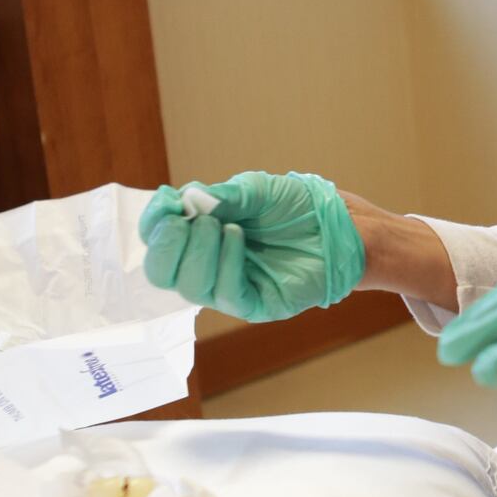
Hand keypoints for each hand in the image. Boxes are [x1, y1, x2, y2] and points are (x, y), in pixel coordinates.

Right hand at [138, 170, 365, 321]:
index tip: (167, 203)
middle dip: (167, 244)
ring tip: (224, 224)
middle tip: (185, 220)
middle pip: (162, 272)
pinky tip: (237, 236)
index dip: (154, 224)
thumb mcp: (255, 191)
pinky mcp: (257, 305)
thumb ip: (220, 197)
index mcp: (202, 236)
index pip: (159, 241)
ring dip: (198, 250)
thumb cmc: (299, 207)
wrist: (342, 224)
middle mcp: (210, 265)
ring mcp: (232, 288)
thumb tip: (183, 200)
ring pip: (189, 286)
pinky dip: (224, 263)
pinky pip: (225, 293)